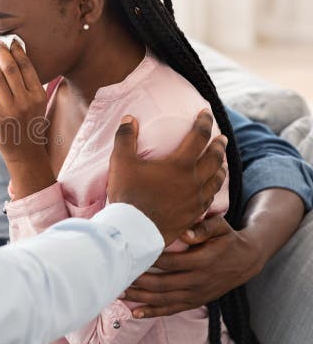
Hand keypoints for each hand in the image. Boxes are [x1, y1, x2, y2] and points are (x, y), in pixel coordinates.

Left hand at [0, 41, 54, 196]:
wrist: (25, 153)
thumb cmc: (30, 124)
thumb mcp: (37, 104)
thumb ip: (28, 85)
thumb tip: (14, 60)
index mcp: (38, 95)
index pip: (27, 67)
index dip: (17, 52)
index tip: (11, 42)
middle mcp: (25, 102)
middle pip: (10, 69)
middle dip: (1, 53)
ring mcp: (9, 110)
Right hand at [107, 110, 227, 245]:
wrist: (133, 231)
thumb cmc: (127, 194)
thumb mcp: (121, 162)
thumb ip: (125, 138)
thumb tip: (129, 119)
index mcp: (179, 164)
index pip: (198, 136)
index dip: (204, 122)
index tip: (206, 112)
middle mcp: (193, 180)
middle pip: (214, 158)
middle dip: (219, 145)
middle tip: (222, 138)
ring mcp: (196, 199)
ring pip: (216, 180)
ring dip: (221, 167)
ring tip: (221, 163)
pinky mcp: (193, 215)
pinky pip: (210, 199)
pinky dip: (213, 189)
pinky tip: (209, 189)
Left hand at [122, 187, 306, 317]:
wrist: (246, 261)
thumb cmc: (227, 238)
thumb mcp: (221, 226)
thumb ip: (204, 227)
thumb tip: (185, 232)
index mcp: (203, 261)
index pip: (171, 263)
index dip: (150, 261)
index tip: (131, 256)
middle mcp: (199, 280)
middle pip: (164, 284)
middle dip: (139, 282)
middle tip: (117, 277)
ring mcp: (197, 294)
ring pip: (165, 299)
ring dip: (141, 298)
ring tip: (118, 293)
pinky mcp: (196, 301)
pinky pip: (172, 309)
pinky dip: (153, 312)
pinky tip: (135, 313)